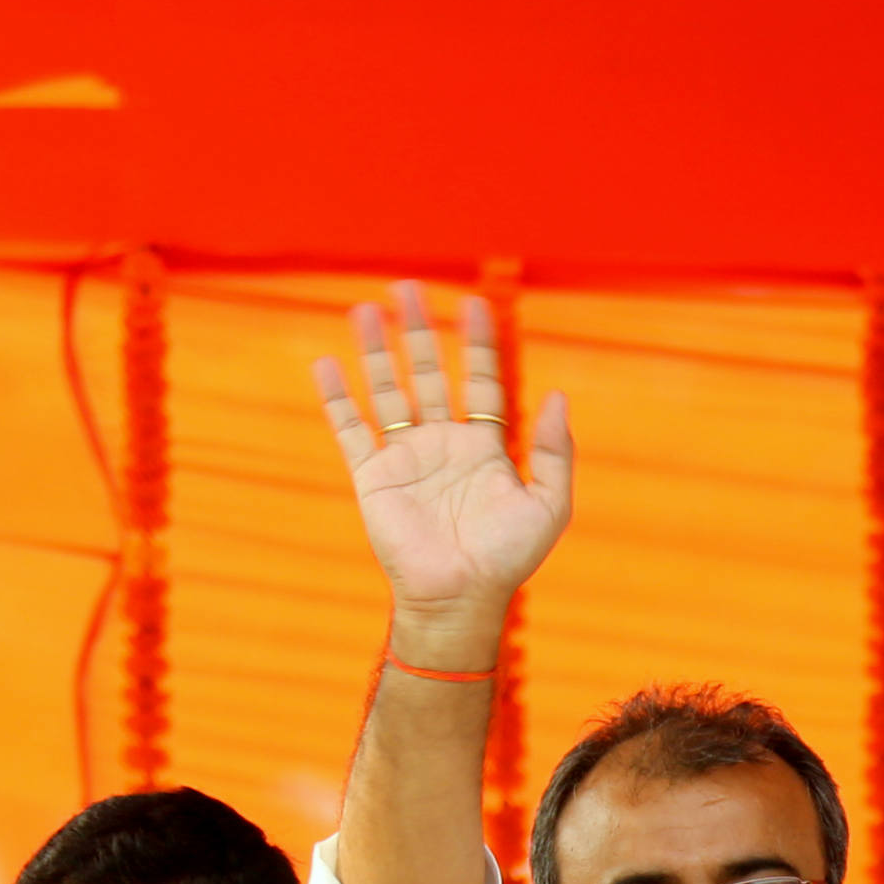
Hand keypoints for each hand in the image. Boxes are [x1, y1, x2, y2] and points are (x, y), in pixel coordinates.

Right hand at [312, 282, 573, 665]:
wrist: (460, 597)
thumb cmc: (507, 559)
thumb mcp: (548, 504)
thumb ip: (555, 451)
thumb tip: (557, 395)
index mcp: (485, 447)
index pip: (481, 380)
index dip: (478, 343)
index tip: (474, 303)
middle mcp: (443, 444)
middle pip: (429, 373)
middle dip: (420, 330)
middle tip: (408, 286)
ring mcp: (406, 457)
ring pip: (388, 390)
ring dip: (376, 350)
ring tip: (366, 308)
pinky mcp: (373, 475)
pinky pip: (351, 429)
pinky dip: (337, 398)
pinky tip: (326, 363)